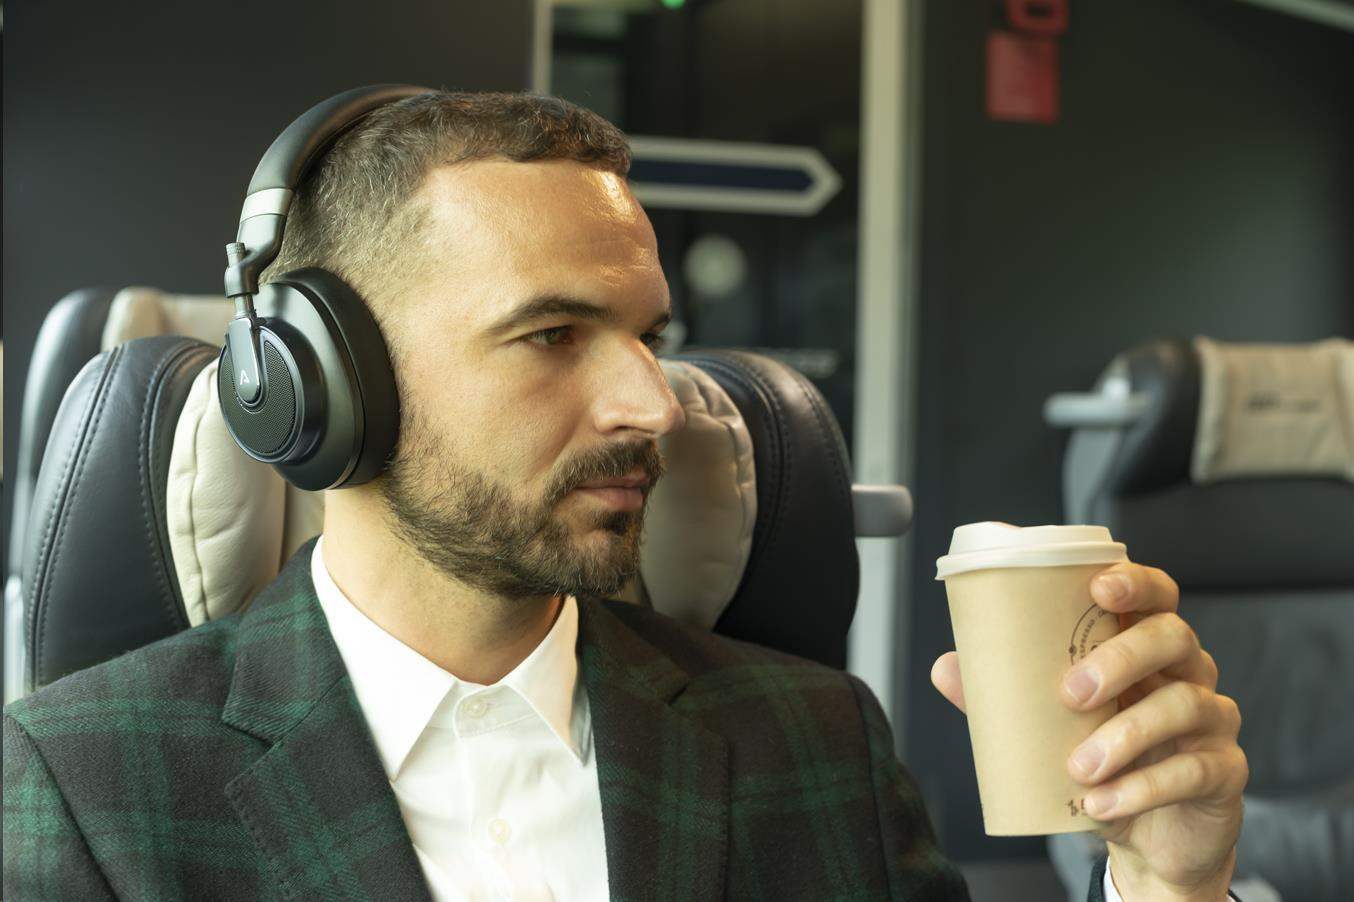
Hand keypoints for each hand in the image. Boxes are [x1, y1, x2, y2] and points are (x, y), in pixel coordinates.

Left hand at [931, 562, 1246, 900]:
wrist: (1148, 836)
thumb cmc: (1103, 760)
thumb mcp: (1052, 726)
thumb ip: (1005, 695)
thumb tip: (945, 667)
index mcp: (1147, 648)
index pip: (1156, 595)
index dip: (1135, 582)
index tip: (1099, 587)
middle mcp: (1188, 673)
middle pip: (1172, 637)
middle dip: (1120, 658)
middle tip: (1070, 692)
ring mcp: (1213, 721)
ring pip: (1183, 704)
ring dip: (1125, 735)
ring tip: (1079, 767)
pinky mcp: (1224, 772)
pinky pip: (1192, 771)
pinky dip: (1142, 789)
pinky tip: (1101, 805)